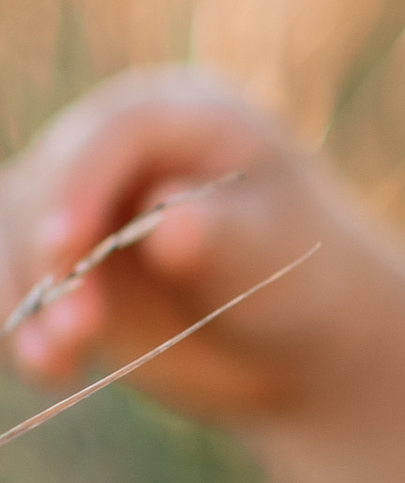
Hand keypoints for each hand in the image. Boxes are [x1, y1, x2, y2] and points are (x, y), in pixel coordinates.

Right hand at [0, 71, 382, 426]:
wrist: (289, 341)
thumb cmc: (298, 280)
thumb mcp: (273, 255)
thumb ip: (222, 236)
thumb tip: (171, 223)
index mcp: (187, 115)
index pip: (116, 130)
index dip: (80, 183)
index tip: (66, 246)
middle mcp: (119, 146)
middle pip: (50, 181)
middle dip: (51, 258)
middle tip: (81, 333)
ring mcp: (79, 199)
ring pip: (12, 228)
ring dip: (22, 295)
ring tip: (56, 360)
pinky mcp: (55, 256)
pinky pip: (9, 276)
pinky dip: (16, 320)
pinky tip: (48, 366)